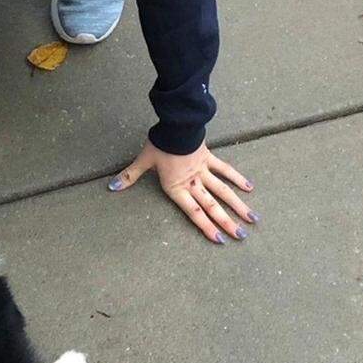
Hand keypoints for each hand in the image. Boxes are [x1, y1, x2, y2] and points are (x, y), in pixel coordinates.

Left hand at [108, 140, 256, 244]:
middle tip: (241, 236)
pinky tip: (249, 188)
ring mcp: (203, 171)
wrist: (176, 123)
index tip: (219, 239)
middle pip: (212, 206)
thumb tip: (111, 187)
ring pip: (223, 191)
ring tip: (252, 218)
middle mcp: (193, 182)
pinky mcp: (209, 158)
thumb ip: (129, 176)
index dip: (206, 227)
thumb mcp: (143, 161)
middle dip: (227, 222)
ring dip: (238, 205)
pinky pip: (225, 170)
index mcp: (177, 187)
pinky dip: (237, 178)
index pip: (194, 212)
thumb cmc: (159, 144)